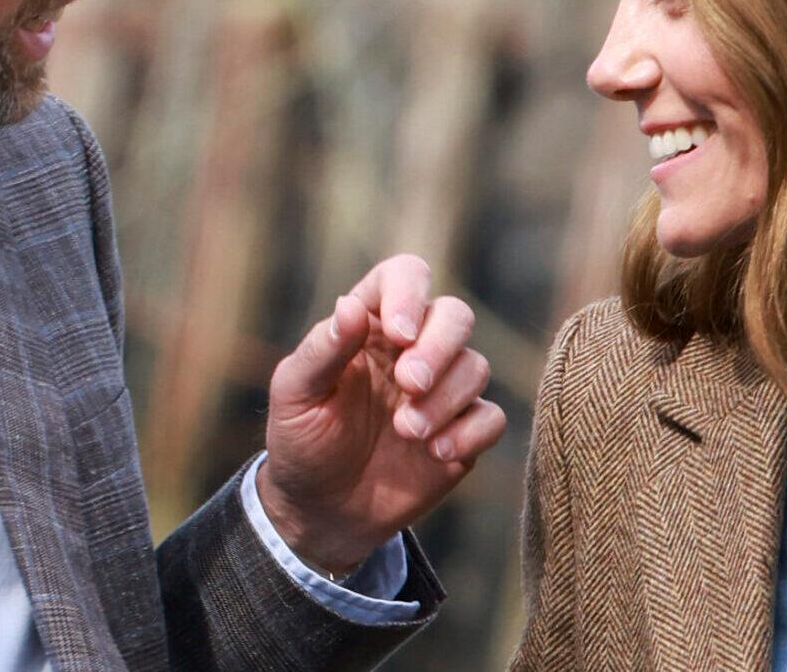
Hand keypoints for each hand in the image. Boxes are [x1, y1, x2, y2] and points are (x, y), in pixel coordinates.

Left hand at [255, 254, 506, 576]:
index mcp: (370, 327)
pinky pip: (491, 417)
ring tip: (407, 431)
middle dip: (439, 347)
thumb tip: (350, 305)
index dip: (409, 293)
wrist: (321, 510)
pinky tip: (436, 454)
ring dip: (445, 398)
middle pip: (455, 315)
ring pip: (476, 366)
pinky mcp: (463, 432)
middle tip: (409, 384)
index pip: (404, 277)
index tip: (398, 334)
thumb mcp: (295, 394)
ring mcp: (442, 391)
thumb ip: (323, 349)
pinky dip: (470, 432)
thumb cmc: (301, 441)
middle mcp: (413, 350)